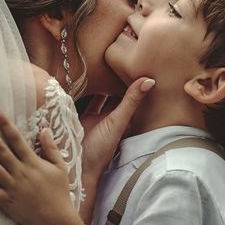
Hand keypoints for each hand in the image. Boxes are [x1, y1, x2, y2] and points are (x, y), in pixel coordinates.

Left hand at [0, 111, 85, 224]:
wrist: (56, 219)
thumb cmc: (59, 192)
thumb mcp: (60, 167)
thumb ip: (51, 148)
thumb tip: (44, 129)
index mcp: (32, 162)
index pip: (17, 139)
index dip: (5, 125)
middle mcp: (20, 171)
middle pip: (1, 149)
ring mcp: (12, 186)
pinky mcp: (6, 201)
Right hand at [78, 77, 154, 221]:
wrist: (75, 166)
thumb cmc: (101, 149)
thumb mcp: (118, 121)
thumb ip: (131, 101)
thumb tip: (150, 80)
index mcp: (123, 118)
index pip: (132, 96)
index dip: (136, 82)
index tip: (141, 63)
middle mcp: (110, 117)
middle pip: (116, 94)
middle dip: (117, 80)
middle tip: (120, 58)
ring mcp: (95, 118)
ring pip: (100, 96)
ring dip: (101, 84)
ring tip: (103, 63)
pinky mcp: (79, 118)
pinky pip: (84, 101)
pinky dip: (84, 91)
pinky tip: (82, 79)